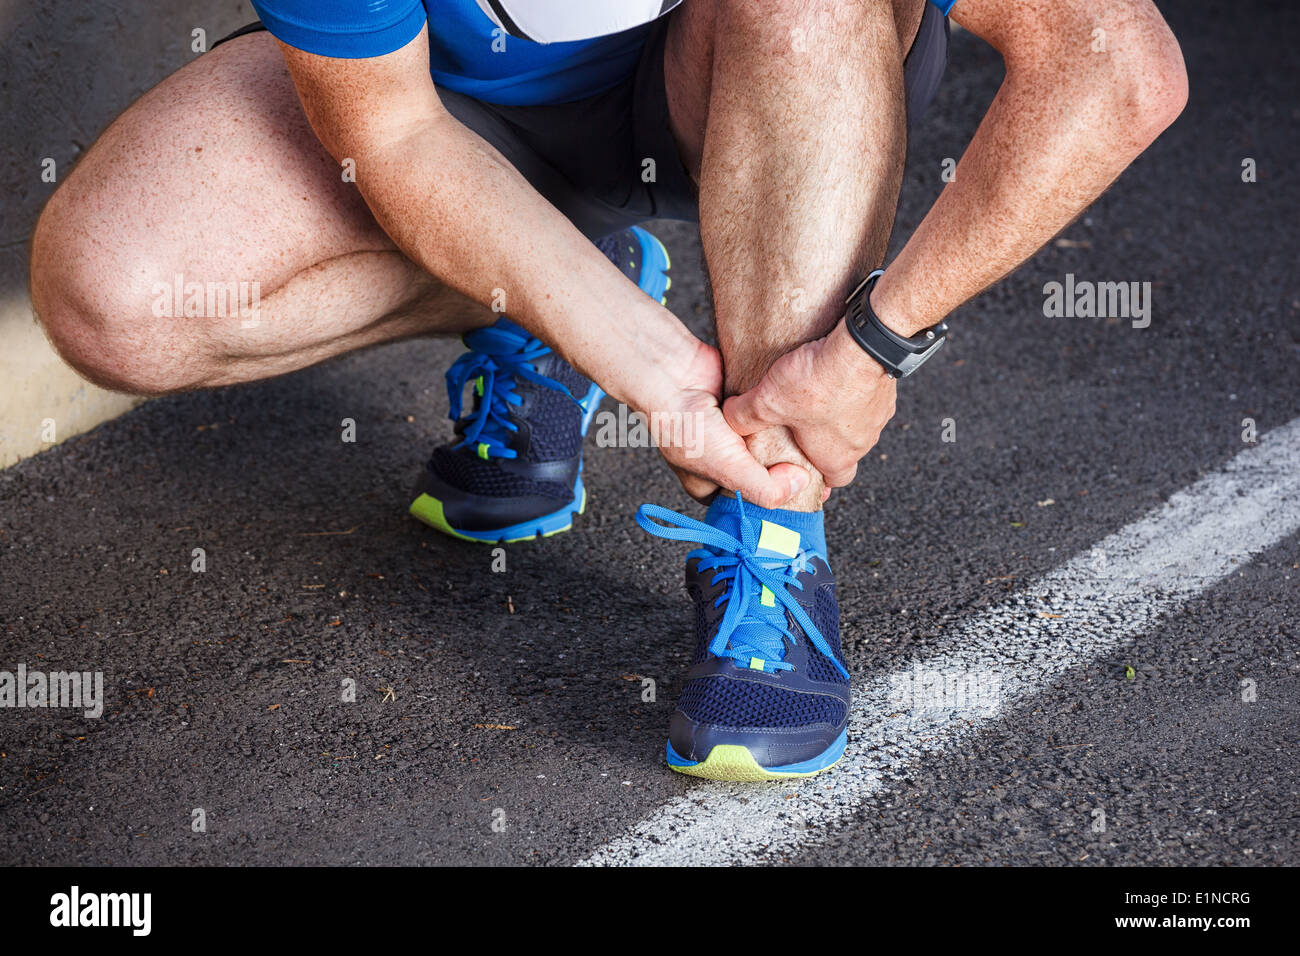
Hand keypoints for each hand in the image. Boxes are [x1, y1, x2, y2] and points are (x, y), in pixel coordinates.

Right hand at [636, 339, 809, 507]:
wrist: (672, 374)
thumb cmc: (686, 426)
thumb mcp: (727, 469)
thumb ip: (765, 488)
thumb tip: (801, 482)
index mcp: (709, 484)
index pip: (747, 504)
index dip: (772, 501)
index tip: (802, 496)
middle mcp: (721, 460)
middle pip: (762, 473)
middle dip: (784, 469)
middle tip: (808, 467)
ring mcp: (732, 433)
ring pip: (769, 444)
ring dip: (784, 440)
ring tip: (802, 439)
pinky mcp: (743, 407)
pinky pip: (769, 418)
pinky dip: (779, 416)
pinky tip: (790, 415)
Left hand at [723, 317, 895, 488]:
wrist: (863, 345)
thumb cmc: (819, 382)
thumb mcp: (767, 402)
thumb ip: (743, 416)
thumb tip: (731, 416)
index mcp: (838, 457)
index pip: (834, 481)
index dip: (819, 478)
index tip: (805, 470)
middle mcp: (864, 442)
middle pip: (844, 452)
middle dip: (824, 444)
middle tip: (804, 430)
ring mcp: (878, 416)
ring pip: (856, 424)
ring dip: (838, 416)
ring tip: (815, 399)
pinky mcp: (885, 390)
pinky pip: (866, 398)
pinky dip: (850, 392)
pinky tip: (833, 376)